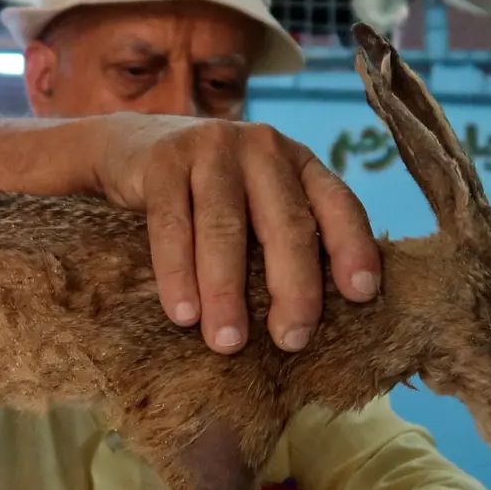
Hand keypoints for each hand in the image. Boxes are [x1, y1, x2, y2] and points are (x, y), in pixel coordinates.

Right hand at [88, 113, 379, 354]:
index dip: (352, 247)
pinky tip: (182, 314)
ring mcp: (212, 148)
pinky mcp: (163, 161)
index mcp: (298, 163)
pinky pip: (172, 225)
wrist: (129, 147)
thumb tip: (312, 321)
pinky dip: (176, 274)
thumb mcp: (256, 202)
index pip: (338, 204)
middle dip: (292, 285)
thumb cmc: (208, 195)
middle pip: (286, 222)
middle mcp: (263, 149)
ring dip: (227, 291)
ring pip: (225, 227)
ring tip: (227, 342)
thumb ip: (284, 238)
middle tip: (290, 340)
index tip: (362, 294)